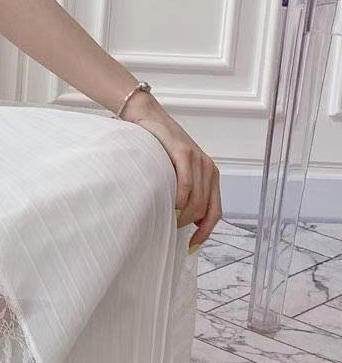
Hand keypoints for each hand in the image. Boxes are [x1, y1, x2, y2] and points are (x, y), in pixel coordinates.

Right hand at [121, 95, 222, 247]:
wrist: (146, 116)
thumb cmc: (156, 146)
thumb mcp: (174, 170)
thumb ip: (181, 190)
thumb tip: (178, 221)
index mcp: (210, 176)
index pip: (215, 212)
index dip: (206, 232)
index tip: (191, 246)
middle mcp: (209, 169)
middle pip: (205, 209)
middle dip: (189, 225)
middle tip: (170, 230)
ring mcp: (198, 160)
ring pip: (196, 200)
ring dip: (182, 215)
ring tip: (166, 219)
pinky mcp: (184, 153)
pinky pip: (185, 184)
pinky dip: (178, 199)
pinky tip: (168, 204)